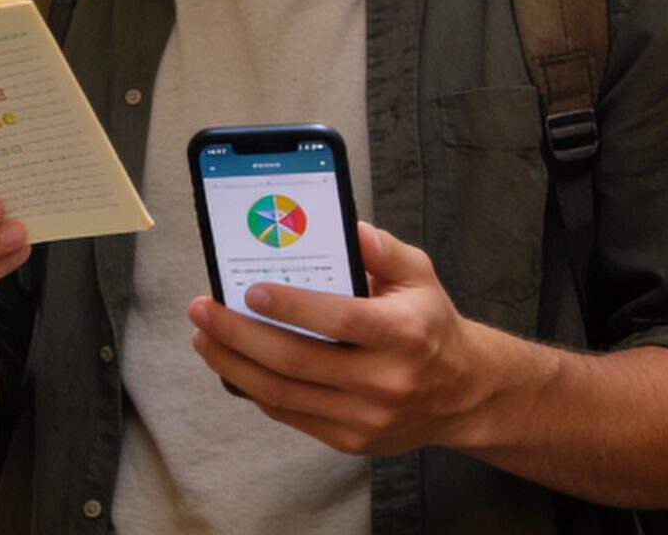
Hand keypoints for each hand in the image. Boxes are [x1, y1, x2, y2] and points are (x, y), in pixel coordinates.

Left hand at [187, 222, 511, 457]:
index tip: (248, 290)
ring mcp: (366, 417)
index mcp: (403, 333)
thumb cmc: (430, 325)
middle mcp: (386, 380)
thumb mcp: (419, 275)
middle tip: (203, 310)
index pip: (338, 319)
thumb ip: (382, 248)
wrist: (463, 394)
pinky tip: (234, 363)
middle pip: (296, 361)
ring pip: (282, 395)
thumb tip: (343, 226)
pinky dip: (254, 389)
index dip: (289, 306)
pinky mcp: (350, 440)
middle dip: (238, 334)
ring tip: (204, 337)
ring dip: (233, 364)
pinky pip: (290, 415)